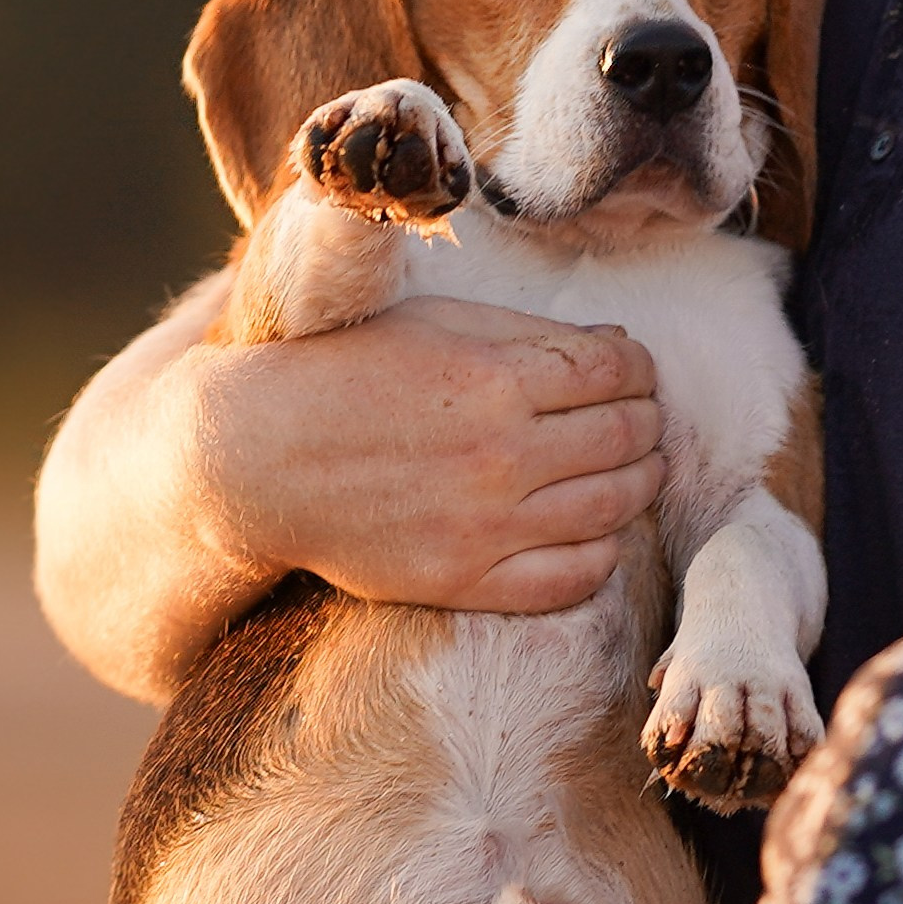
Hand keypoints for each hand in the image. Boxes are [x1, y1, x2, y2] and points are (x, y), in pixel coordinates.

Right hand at [194, 294, 665, 614]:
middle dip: (647, 421)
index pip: (619, 370)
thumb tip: (619, 347)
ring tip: (634, 468)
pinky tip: (597, 531)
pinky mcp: (467, 579)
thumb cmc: (342, 374)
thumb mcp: (432, 324)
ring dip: (640, 482)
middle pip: (627, 435)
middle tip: (642, 419)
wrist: (254, 460)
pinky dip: (603, 552)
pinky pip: (574, 577)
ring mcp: (487, 523)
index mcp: (495, 377)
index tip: (634, 371)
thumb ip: (528, 335)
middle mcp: (501, 453)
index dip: (640, 367)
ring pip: (614, 506)